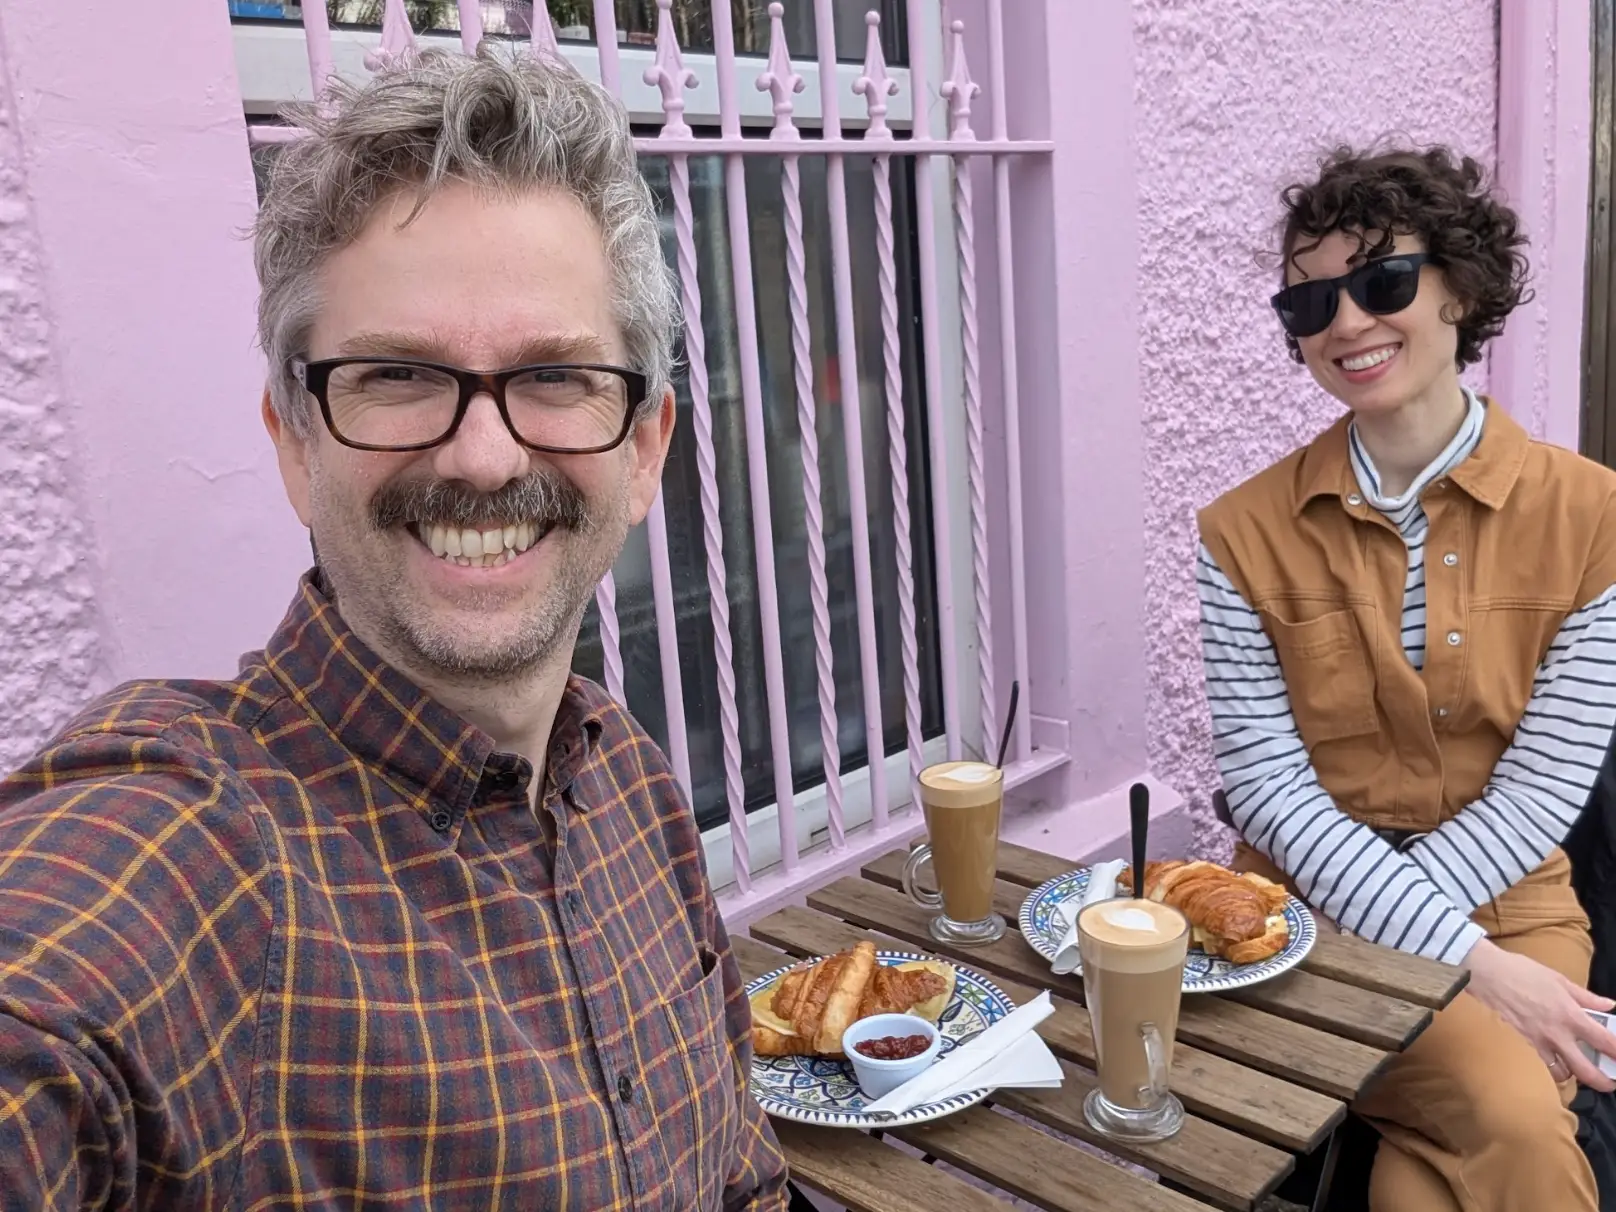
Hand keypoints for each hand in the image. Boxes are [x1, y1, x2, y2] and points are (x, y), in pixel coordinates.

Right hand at [1464, 938, 1615, 1090]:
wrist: (1486, 973)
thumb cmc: (1522, 971)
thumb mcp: (1558, 979)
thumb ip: (1586, 997)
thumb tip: (1609, 1004)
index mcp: (1570, 1015)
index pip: (1605, 1042)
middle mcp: (1557, 1035)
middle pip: (1586, 1072)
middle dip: (1603, 1082)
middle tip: (1609, 1082)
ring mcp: (1538, 1043)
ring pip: (1561, 1074)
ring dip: (1572, 1074)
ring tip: (1576, 1068)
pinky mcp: (1521, 1045)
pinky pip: (1540, 1066)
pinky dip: (1548, 1068)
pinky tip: (1552, 1062)